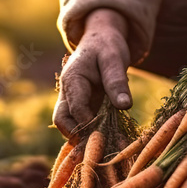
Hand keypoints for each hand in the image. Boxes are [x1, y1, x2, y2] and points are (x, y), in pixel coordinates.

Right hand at [53, 9, 133, 142]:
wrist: (102, 39)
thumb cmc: (107, 45)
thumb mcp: (114, 58)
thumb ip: (117, 81)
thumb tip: (124, 105)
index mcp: (72, 79)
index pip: (75, 108)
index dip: (89, 123)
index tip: (106, 133)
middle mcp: (68, 92)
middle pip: (62, 120)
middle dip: (78, 135)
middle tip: (101, 147)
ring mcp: (73, 100)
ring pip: (70, 125)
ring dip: (85, 138)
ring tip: (108, 148)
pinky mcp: (82, 106)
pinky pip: (83, 124)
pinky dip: (94, 134)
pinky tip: (113, 142)